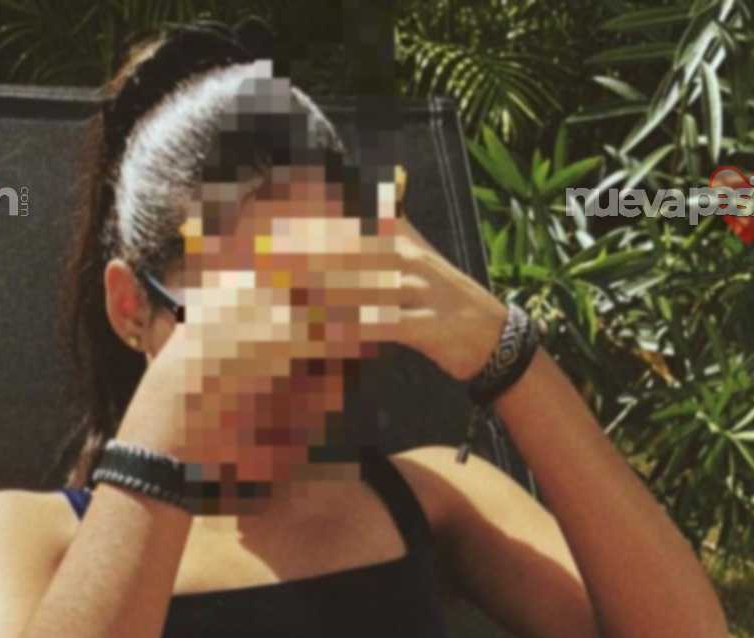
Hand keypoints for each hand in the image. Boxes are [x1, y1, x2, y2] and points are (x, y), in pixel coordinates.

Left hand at [244, 173, 509, 382]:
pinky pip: (384, 325)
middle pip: (351, 248)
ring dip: (323, 292)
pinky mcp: (426, 325)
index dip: (312, 219)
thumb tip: (377, 184)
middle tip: (263, 257)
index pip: (351, 219)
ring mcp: (419, 291)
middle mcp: (408, 257)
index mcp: (399, 237)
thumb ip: (390, 222)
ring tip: (285, 296)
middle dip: (306, 252)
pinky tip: (326, 337)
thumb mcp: (413, 255)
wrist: (490, 336)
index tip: (269, 218)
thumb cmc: (438, 299)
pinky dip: (354, 330)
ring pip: (366, 285)